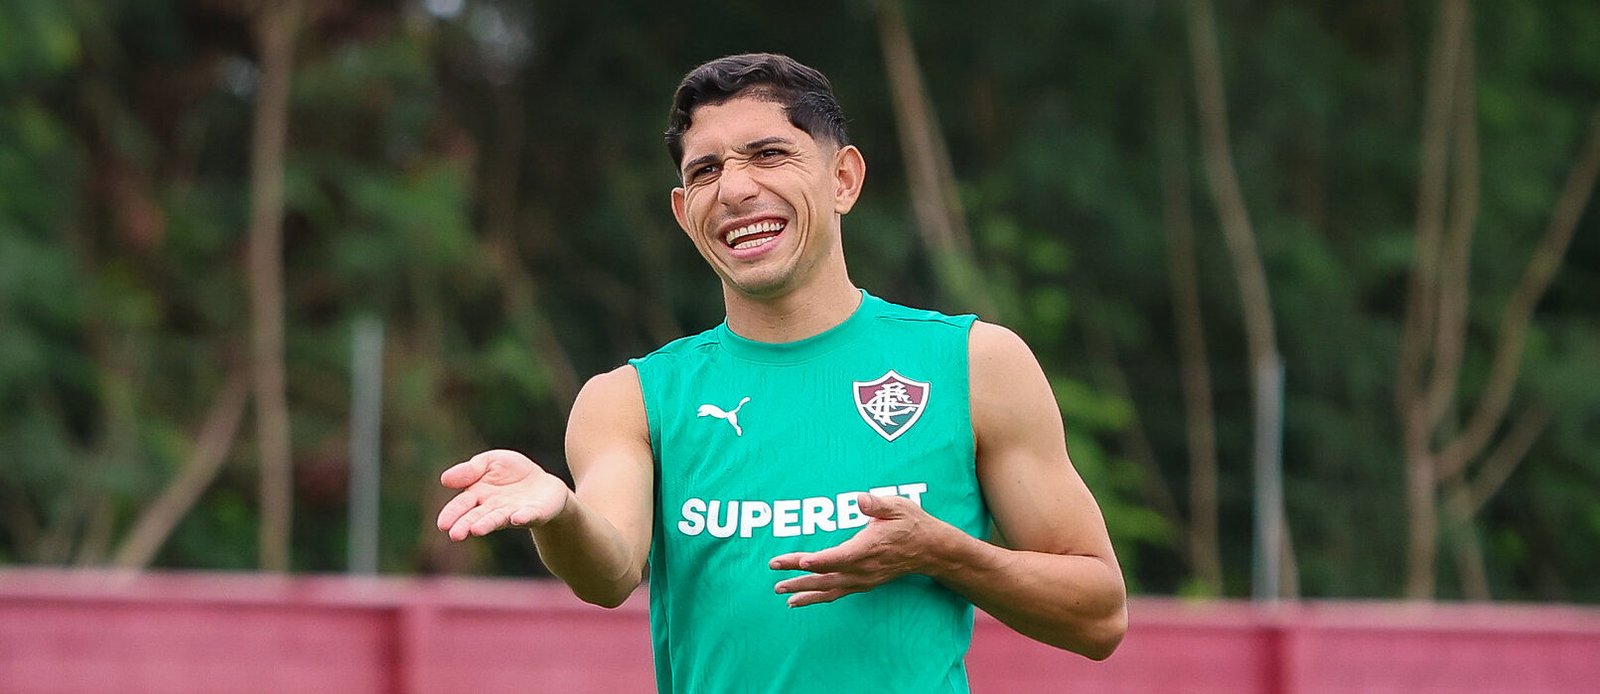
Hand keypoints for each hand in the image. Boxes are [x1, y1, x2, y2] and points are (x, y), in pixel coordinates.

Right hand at [436, 449, 571, 540]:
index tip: (443, 525)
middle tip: (455, 534)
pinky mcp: (535, 513)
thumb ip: (470, 469)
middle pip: (476, 517)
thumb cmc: (512, 473)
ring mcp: (513, 513)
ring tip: (476, 530)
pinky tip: (516, 517)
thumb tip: (444, 479)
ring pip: (498, 519)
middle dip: (465, 525)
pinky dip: (522, 517)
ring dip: (487, 524)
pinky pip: (528, 515)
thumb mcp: (490, 461)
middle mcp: (492, 509)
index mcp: (478, 495)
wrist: (543, 484)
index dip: (452, 514)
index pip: (461, 506)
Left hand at [768, 493, 953, 606]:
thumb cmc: (912, 524)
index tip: (799, 561)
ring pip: (829, 589)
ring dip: (804, 591)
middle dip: (799, 577)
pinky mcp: (864, 583)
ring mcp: (863, 579)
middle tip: (775, 577)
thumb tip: (860, 498)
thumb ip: (876, 504)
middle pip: (826, 575)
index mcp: (869, 548)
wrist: (931, 550)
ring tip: (782, 594)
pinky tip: (802, 600)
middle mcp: (864, 568)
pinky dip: (818, 597)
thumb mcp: (897, 506)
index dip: (819, 560)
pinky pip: (837, 593)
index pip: (839, 557)